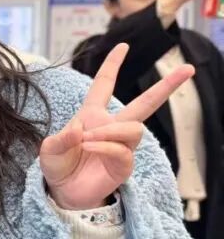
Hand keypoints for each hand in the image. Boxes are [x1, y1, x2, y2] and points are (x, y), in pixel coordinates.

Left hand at [40, 43, 193, 209]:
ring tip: (87, 139)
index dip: (112, 65)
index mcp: (92, 115)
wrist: (63, 192)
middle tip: (188, 69)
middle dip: (166, 87)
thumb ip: (60, 138)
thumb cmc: (58, 166)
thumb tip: (80, 130)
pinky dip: (105, 146)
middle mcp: (111, 127)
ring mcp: (121, 146)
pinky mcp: (124, 165)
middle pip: (145, 104)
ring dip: (110, 131)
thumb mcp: (50, 149)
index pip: (104, 85)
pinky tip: (90, 147)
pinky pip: (122, 150)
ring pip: (134, 128)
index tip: (122, 45)